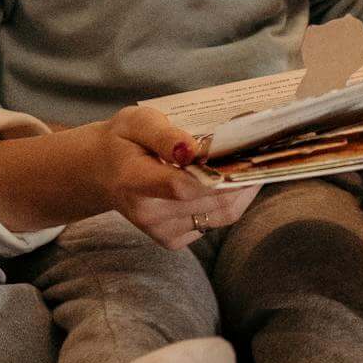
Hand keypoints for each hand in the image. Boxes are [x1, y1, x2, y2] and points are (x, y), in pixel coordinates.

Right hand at [97, 106, 259, 250]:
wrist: (102, 173)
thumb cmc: (123, 141)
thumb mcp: (137, 122)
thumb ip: (164, 135)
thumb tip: (192, 149)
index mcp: (134, 182)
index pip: (182, 186)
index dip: (219, 173)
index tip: (246, 151)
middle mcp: (148, 213)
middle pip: (212, 199)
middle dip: (241, 173)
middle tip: (259, 148)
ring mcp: (161, 231)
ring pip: (223, 213)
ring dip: (243, 187)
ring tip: (251, 160)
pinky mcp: (172, 239)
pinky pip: (217, 220)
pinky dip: (231, 199)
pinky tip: (230, 177)